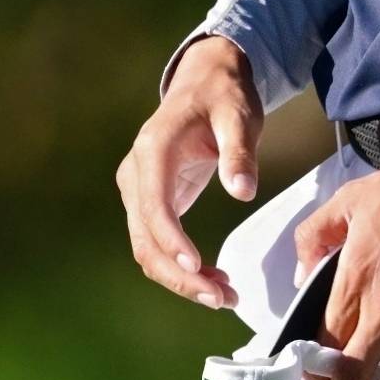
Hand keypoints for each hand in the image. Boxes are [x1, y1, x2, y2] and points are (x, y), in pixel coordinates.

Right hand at [114, 35, 258, 308]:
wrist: (206, 81)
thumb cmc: (223, 96)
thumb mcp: (238, 116)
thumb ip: (239, 152)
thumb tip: (242, 191)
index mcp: (153, 149)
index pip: (154, 205)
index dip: (172, 241)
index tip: (198, 267)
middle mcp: (137, 173)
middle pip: (146, 239)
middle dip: (180, 275)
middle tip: (221, 298)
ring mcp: (138, 189)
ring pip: (148, 249)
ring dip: (180, 278)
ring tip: (223, 296)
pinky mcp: (149, 201)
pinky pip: (158, 243)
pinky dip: (181, 267)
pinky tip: (213, 279)